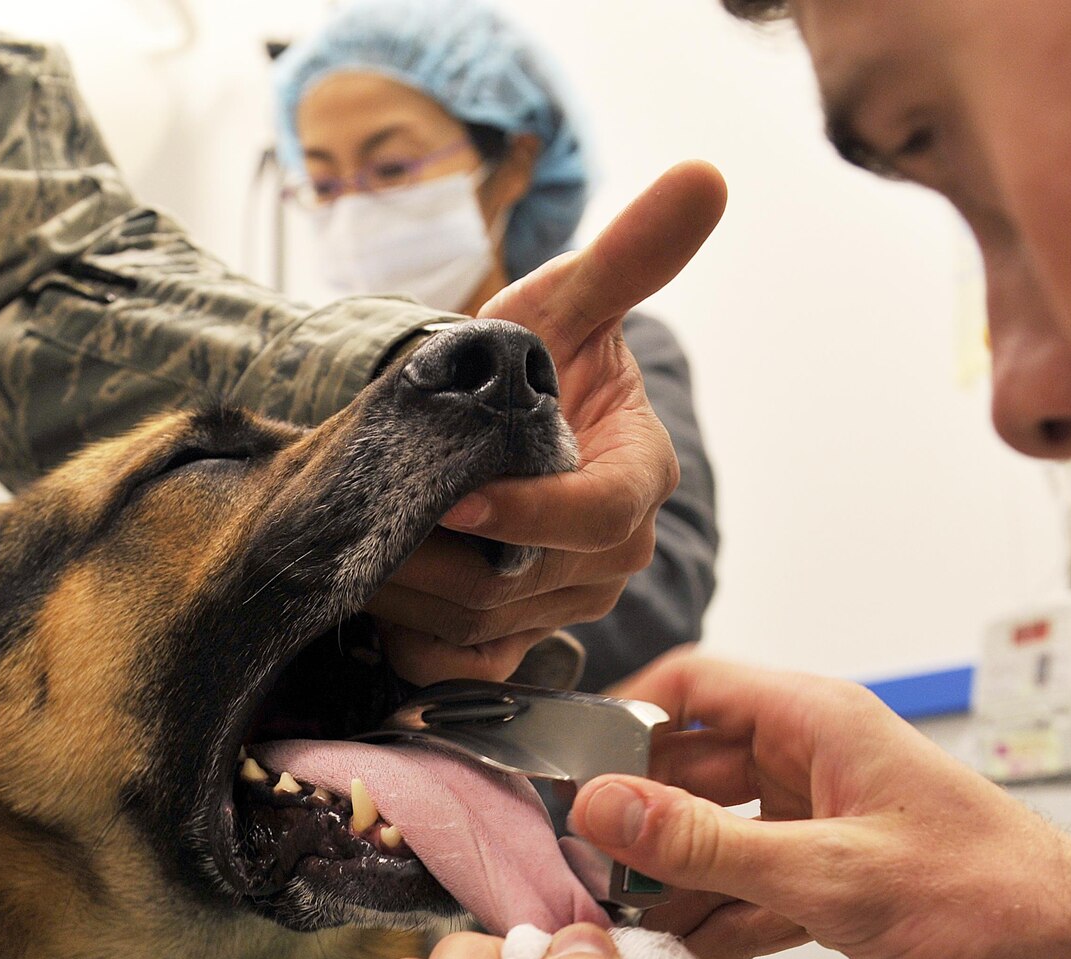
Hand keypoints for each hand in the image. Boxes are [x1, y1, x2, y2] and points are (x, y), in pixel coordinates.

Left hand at [370, 162, 727, 684]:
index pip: (598, 515)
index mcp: (640, 476)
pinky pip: (466, 669)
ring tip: (364, 543)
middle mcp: (613, 554)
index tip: (457, 498)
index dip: (529, 513)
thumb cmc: (526, 359)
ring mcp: (564, 606)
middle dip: (444, 554)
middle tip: (374, 515)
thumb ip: (629, 253)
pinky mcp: (515, 642)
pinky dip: (417, 645)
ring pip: (487, 625)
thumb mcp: (564, 302)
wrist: (474, 422)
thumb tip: (706, 176)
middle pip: (532, 581)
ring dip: (414, 592)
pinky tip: (381, 599)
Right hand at [570, 652, 1070, 958]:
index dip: (626, 716)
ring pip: (718, 839)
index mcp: (822, 724)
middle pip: (694, 768)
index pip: (696, 686)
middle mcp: (819, 765)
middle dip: (639, 820)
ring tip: (621, 927)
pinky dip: (717, 925)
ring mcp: (826, 827)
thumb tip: (607, 808)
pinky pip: (751, 893)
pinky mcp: (838, 888)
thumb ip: (709, 844)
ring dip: (672, 883)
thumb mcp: (833, 874)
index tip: (571, 766)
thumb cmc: (1001, 900)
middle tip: (583, 867)